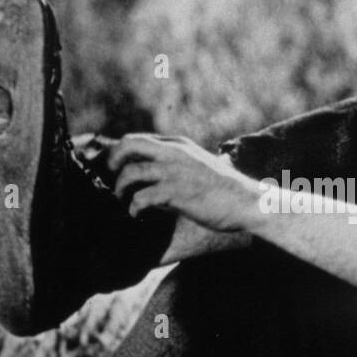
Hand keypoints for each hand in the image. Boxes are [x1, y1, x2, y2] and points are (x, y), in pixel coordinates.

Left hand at [106, 134, 262, 232]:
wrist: (247, 202)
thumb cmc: (224, 190)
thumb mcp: (198, 166)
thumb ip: (176, 166)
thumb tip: (151, 180)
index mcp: (178, 145)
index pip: (138, 140)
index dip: (120, 154)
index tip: (113, 170)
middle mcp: (173, 152)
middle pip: (128, 145)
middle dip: (112, 162)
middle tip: (110, 181)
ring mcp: (174, 171)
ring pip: (130, 172)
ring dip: (120, 190)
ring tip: (123, 203)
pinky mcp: (175, 192)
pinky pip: (140, 198)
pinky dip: (134, 209)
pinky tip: (138, 217)